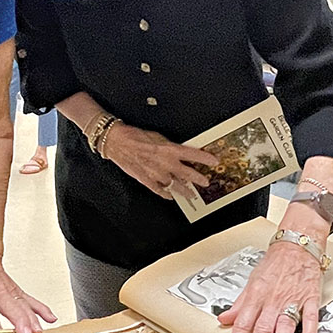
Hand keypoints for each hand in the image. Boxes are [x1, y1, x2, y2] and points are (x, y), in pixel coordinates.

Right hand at [103, 123, 217, 198]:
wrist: (117, 142)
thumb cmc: (136, 136)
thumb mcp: (158, 137)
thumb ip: (170, 147)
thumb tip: (180, 153)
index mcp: (169, 149)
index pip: (192, 154)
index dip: (205, 158)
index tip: (214, 161)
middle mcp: (165, 163)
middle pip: (187, 174)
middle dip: (198, 179)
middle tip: (206, 182)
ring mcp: (157, 174)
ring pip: (175, 186)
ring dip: (185, 190)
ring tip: (191, 194)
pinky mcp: (147, 181)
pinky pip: (160, 191)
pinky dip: (167, 194)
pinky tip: (171, 196)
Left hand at [217, 241, 322, 332]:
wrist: (297, 245)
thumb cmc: (275, 263)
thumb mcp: (252, 281)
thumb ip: (240, 303)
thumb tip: (224, 318)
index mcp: (256, 295)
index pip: (243, 323)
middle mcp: (272, 300)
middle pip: (261, 329)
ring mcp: (292, 300)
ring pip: (284, 326)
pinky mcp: (310, 299)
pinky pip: (310, 319)